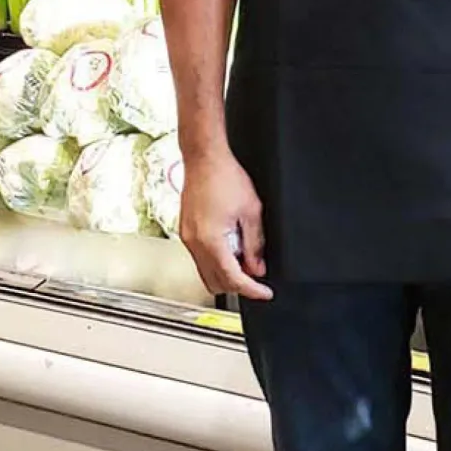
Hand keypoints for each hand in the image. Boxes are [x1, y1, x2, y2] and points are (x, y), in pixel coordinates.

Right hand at [178, 147, 272, 300]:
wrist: (204, 158)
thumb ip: (255, 243)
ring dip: (226, 272)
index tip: (264, 292)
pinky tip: (230, 246)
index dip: (252, 290)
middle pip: (215, 283)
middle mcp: (195, 243)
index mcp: (211, 241)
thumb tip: (257, 267)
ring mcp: (187, 238)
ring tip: (244, 257)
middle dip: (237, 284)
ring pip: (205, 272)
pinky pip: (200, 257)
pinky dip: (216, 260)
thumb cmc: (225, 176)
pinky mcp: (185, 231)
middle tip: (256, 275)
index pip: (233, 279)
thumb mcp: (251, 211)